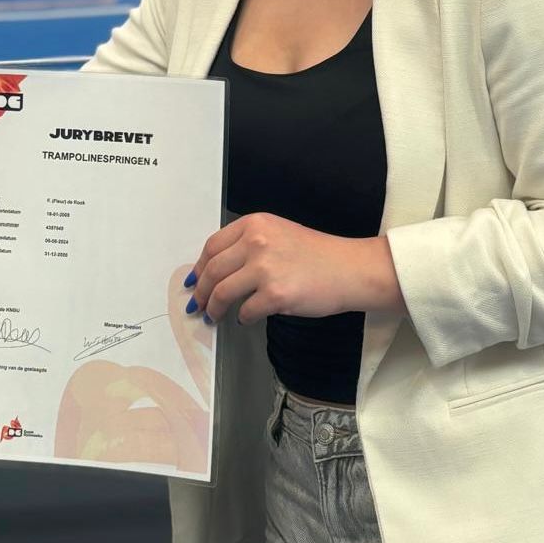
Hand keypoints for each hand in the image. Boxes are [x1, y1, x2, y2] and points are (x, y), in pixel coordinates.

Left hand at [185, 213, 404, 325]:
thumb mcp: (279, 233)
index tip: (194, 280)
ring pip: (222, 293)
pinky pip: (245, 312)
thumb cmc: (317, 254)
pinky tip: (246, 318)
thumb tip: (217, 269)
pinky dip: (243, 318)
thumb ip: (249, 244)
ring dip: (213, 309)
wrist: (349, 269)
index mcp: (255, 224)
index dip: (199, 267)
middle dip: (200, 292)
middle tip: (197, 304)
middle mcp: (257, 242)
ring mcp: (265, 269)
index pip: (213, 246)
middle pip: (212, 270)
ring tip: (213, 317)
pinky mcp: (275, 295)